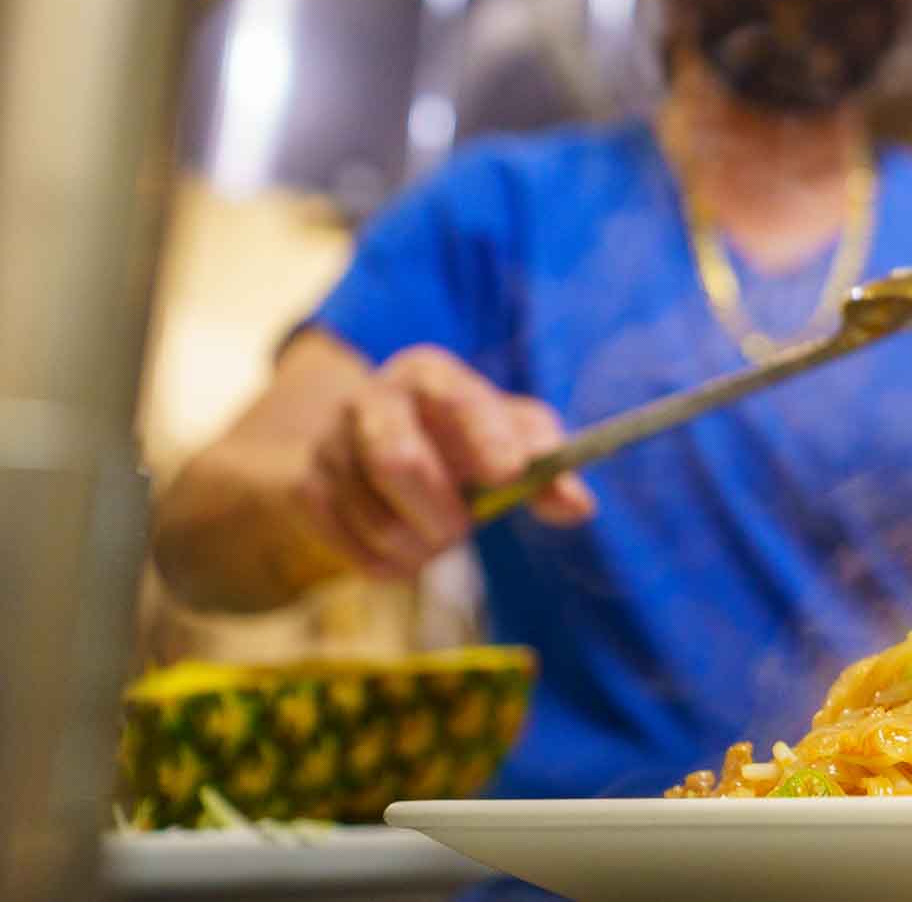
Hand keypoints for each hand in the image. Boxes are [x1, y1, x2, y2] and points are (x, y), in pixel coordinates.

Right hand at [294, 346, 595, 579]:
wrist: (378, 447)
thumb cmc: (463, 440)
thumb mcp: (511, 439)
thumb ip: (549, 467)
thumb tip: (579, 505)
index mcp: (429, 374)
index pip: (456, 398)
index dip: (485, 437)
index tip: (510, 475)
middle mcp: (372, 399)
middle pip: (396, 460)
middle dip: (439, 512)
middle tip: (463, 531)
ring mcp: (330, 442)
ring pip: (374, 516)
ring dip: (417, 546)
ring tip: (434, 541)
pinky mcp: (306, 487)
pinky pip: (344, 543)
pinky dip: (384, 563)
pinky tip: (403, 555)